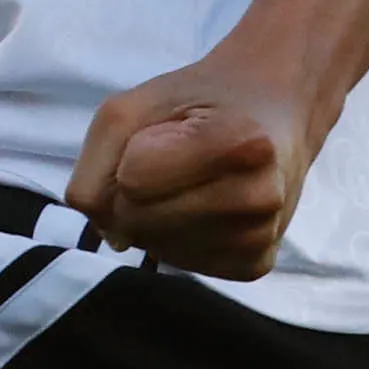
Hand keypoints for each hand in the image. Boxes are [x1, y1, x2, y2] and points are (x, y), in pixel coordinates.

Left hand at [64, 53, 320, 277]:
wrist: (271, 110)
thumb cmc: (195, 103)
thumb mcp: (131, 108)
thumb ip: (96, 169)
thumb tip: (114, 238)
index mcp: (240, 143)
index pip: (132, 181)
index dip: (128, 156)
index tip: (165, 134)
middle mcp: (260, 195)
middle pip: (138, 221)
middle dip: (136, 191)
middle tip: (175, 158)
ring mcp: (261, 236)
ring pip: (155, 247)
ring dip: (153, 216)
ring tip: (192, 179)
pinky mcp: (256, 264)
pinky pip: (179, 264)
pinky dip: (175, 238)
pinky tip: (204, 205)